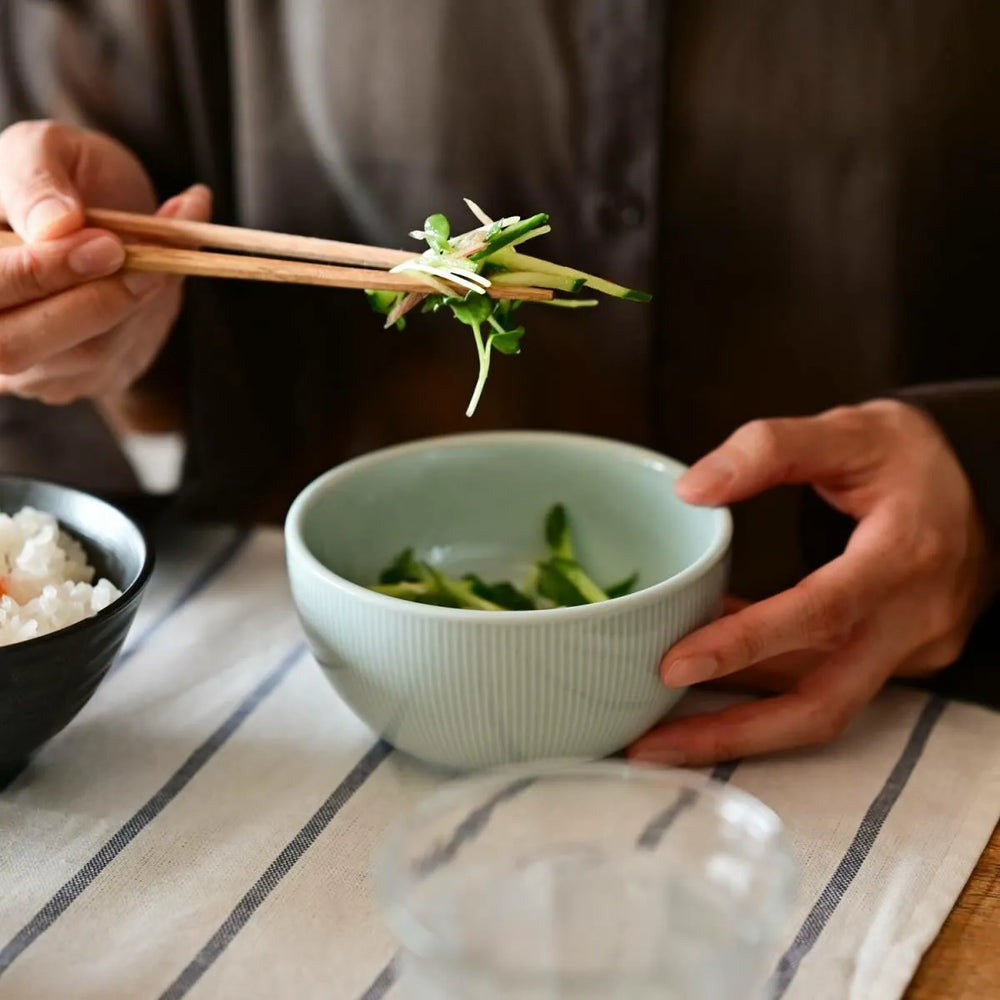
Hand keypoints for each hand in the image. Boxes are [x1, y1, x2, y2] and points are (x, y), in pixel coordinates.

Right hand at [0, 120, 210, 403]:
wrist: (108, 215)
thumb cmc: (62, 174)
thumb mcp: (45, 148)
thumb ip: (37, 176)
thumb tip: (55, 225)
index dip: (40, 272)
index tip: (105, 244)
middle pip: (13, 346)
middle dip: (88, 300)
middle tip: (134, 256)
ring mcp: (23, 365)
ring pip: (78, 359)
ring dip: (130, 305)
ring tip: (161, 254)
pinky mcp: (74, 378)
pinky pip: (115, 362)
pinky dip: (148, 315)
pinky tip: (164, 274)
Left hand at [630, 399, 992, 765]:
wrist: (988, 485)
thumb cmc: (909, 457)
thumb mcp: (849, 429)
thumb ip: (770, 449)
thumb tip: (692, 490)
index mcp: (903, 556)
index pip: (821, 612)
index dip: (747, 644)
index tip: (673, 666)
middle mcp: (913, 619)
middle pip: (822, 702)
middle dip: (732, 732)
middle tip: (649, 744)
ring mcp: (911, 649)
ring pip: (821, 707)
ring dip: (740, 725)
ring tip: (661, 731)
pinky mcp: (900, 661)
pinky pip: (829, 687)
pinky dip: (768, 691)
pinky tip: (713, 682)